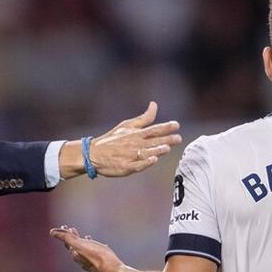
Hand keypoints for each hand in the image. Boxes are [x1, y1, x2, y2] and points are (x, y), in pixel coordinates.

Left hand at [49, 226, 122, 271]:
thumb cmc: (98, 258)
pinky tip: (97, 245)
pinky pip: (94, 252)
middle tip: (71, 228)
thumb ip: (67, 238)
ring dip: (82, 241)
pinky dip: (93, 246)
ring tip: (83, 236)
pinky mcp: (100, 262)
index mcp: (76, 253)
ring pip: (84, 249)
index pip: (67, 242)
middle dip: (72, 236)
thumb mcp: (80, 245)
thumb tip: (52, 232)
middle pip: (74, 246)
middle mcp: (81, 258)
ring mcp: (90, 261)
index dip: (64, 233)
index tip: (64, 226)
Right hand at [60, 102, 180, 178]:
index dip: (166, 127)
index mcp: (136, 134)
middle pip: (152, 142)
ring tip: (166, 148)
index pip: (154, 129)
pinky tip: (153, 160)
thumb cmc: (112, 139)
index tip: (176, 125)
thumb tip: (154, 104)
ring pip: (146, 152)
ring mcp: (130, 156)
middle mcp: (135, 144)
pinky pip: (136, 165)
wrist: (94, 154)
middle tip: (178, 138)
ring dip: (156, 150)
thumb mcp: (127, 125)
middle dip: (166, 140)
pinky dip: (145, 162)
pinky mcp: (126, 167)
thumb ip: (144, 118)